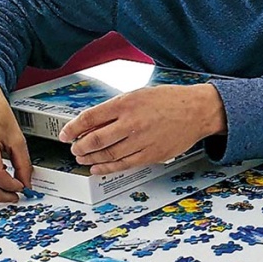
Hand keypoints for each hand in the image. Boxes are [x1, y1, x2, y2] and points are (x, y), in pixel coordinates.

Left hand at [61, 84, 226, 173]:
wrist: (197, 111)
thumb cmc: (170, 100)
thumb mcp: (139, 94)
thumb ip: (115, 108)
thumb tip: (92, 123)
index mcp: (127, 103)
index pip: (90, 118)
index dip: (73, 128)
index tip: (65, 133)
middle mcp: (132, 122)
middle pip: (95, 140)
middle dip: (79, 146)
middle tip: (74, 148)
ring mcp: (142, 141)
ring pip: (108, 154)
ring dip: (91, 158)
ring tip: (83, 158)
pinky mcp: (151, 154)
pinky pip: (124, 164)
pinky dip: (107, 167)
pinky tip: (98, 167)